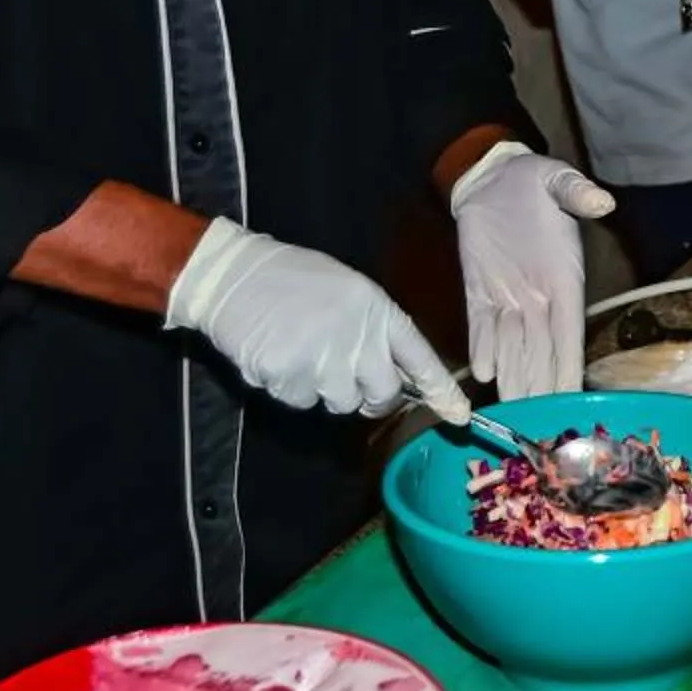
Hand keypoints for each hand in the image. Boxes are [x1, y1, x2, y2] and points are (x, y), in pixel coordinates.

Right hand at [165, 218, 466, 422]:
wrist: (232, 275)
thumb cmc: (291, 279)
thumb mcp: (348, 291)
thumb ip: (373, 330)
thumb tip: (392, 373)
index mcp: (376, 310)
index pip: (419, 357)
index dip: (441, 389)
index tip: (459, 415)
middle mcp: (357, 336)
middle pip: (383, 395)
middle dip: (369, 396)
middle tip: (345, 377)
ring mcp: (323, 359)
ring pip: (340, 403)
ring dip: (324, 389)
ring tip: (300, 352)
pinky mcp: (289, 376)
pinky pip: (300, 401)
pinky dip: (288, 387)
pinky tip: (276, 355)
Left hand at [449, 140, 616, 399]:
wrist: (492, 177)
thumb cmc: (532, 180)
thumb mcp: (555, 178)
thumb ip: (576, 191)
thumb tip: (601, 201)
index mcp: (563, 279)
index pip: (569, 333)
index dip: (569, 366)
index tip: (571, 398)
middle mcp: (538, 297)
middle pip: (540, 352)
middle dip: (540, 388)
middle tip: (540, 427)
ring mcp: (507, 297)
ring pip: (512, 348)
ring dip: (512, 379)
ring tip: (513, 414)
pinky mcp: (478, 291)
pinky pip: (480, 327)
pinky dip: (482, 349)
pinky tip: (482, 374)